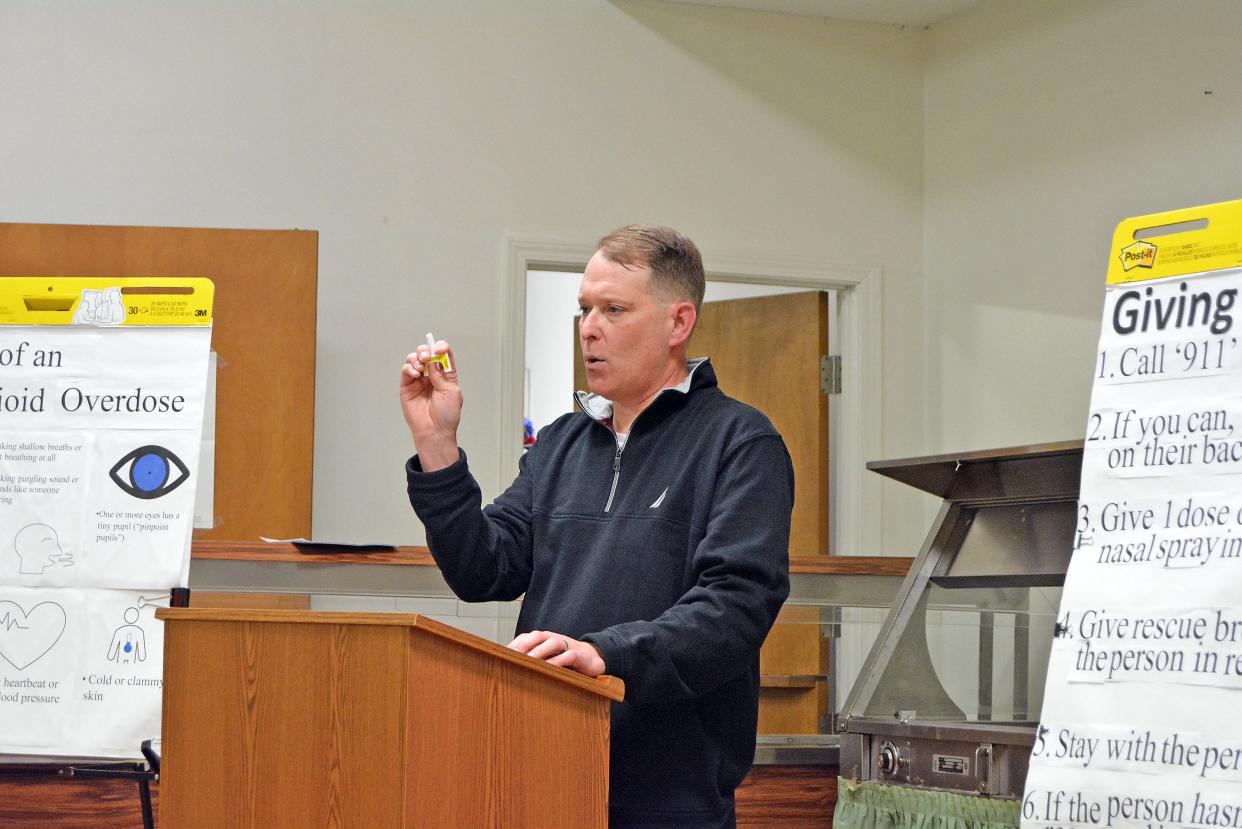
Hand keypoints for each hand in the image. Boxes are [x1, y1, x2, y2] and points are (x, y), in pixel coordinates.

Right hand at [399, 339, 461, 470]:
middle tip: (427, 357)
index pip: (443, 355)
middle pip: (427, 353)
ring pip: (414, 359)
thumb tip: (432, 361)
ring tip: (420, 367)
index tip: (439, 348)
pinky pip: (406, 370)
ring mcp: (419, 380)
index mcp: (446, 375)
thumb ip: (441, 375)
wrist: (434, 431)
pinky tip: (415, 374)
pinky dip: (409, 367)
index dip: (441, 348)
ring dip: (416, 357)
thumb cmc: (446, 415)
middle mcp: (432, 375)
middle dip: (426, 350)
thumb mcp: (451, 391)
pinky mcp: (407, 386)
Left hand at [507, 630, 605, 676]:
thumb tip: (508, 668)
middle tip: (512, 655)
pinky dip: (559, 660)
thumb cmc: (564, 659)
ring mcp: (567, 645)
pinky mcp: (579, 654)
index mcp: (544, 639)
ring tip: (529, 660)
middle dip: (524, 644)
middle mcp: (554, 638)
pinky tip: (551, 667)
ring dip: (540, 651)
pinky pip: (568, 655)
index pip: (526, 637)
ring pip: (552, 643)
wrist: (591, 658)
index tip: (502, 654)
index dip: (514, 643)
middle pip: (537, 636)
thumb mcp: (547, 658)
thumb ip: (531, 660)